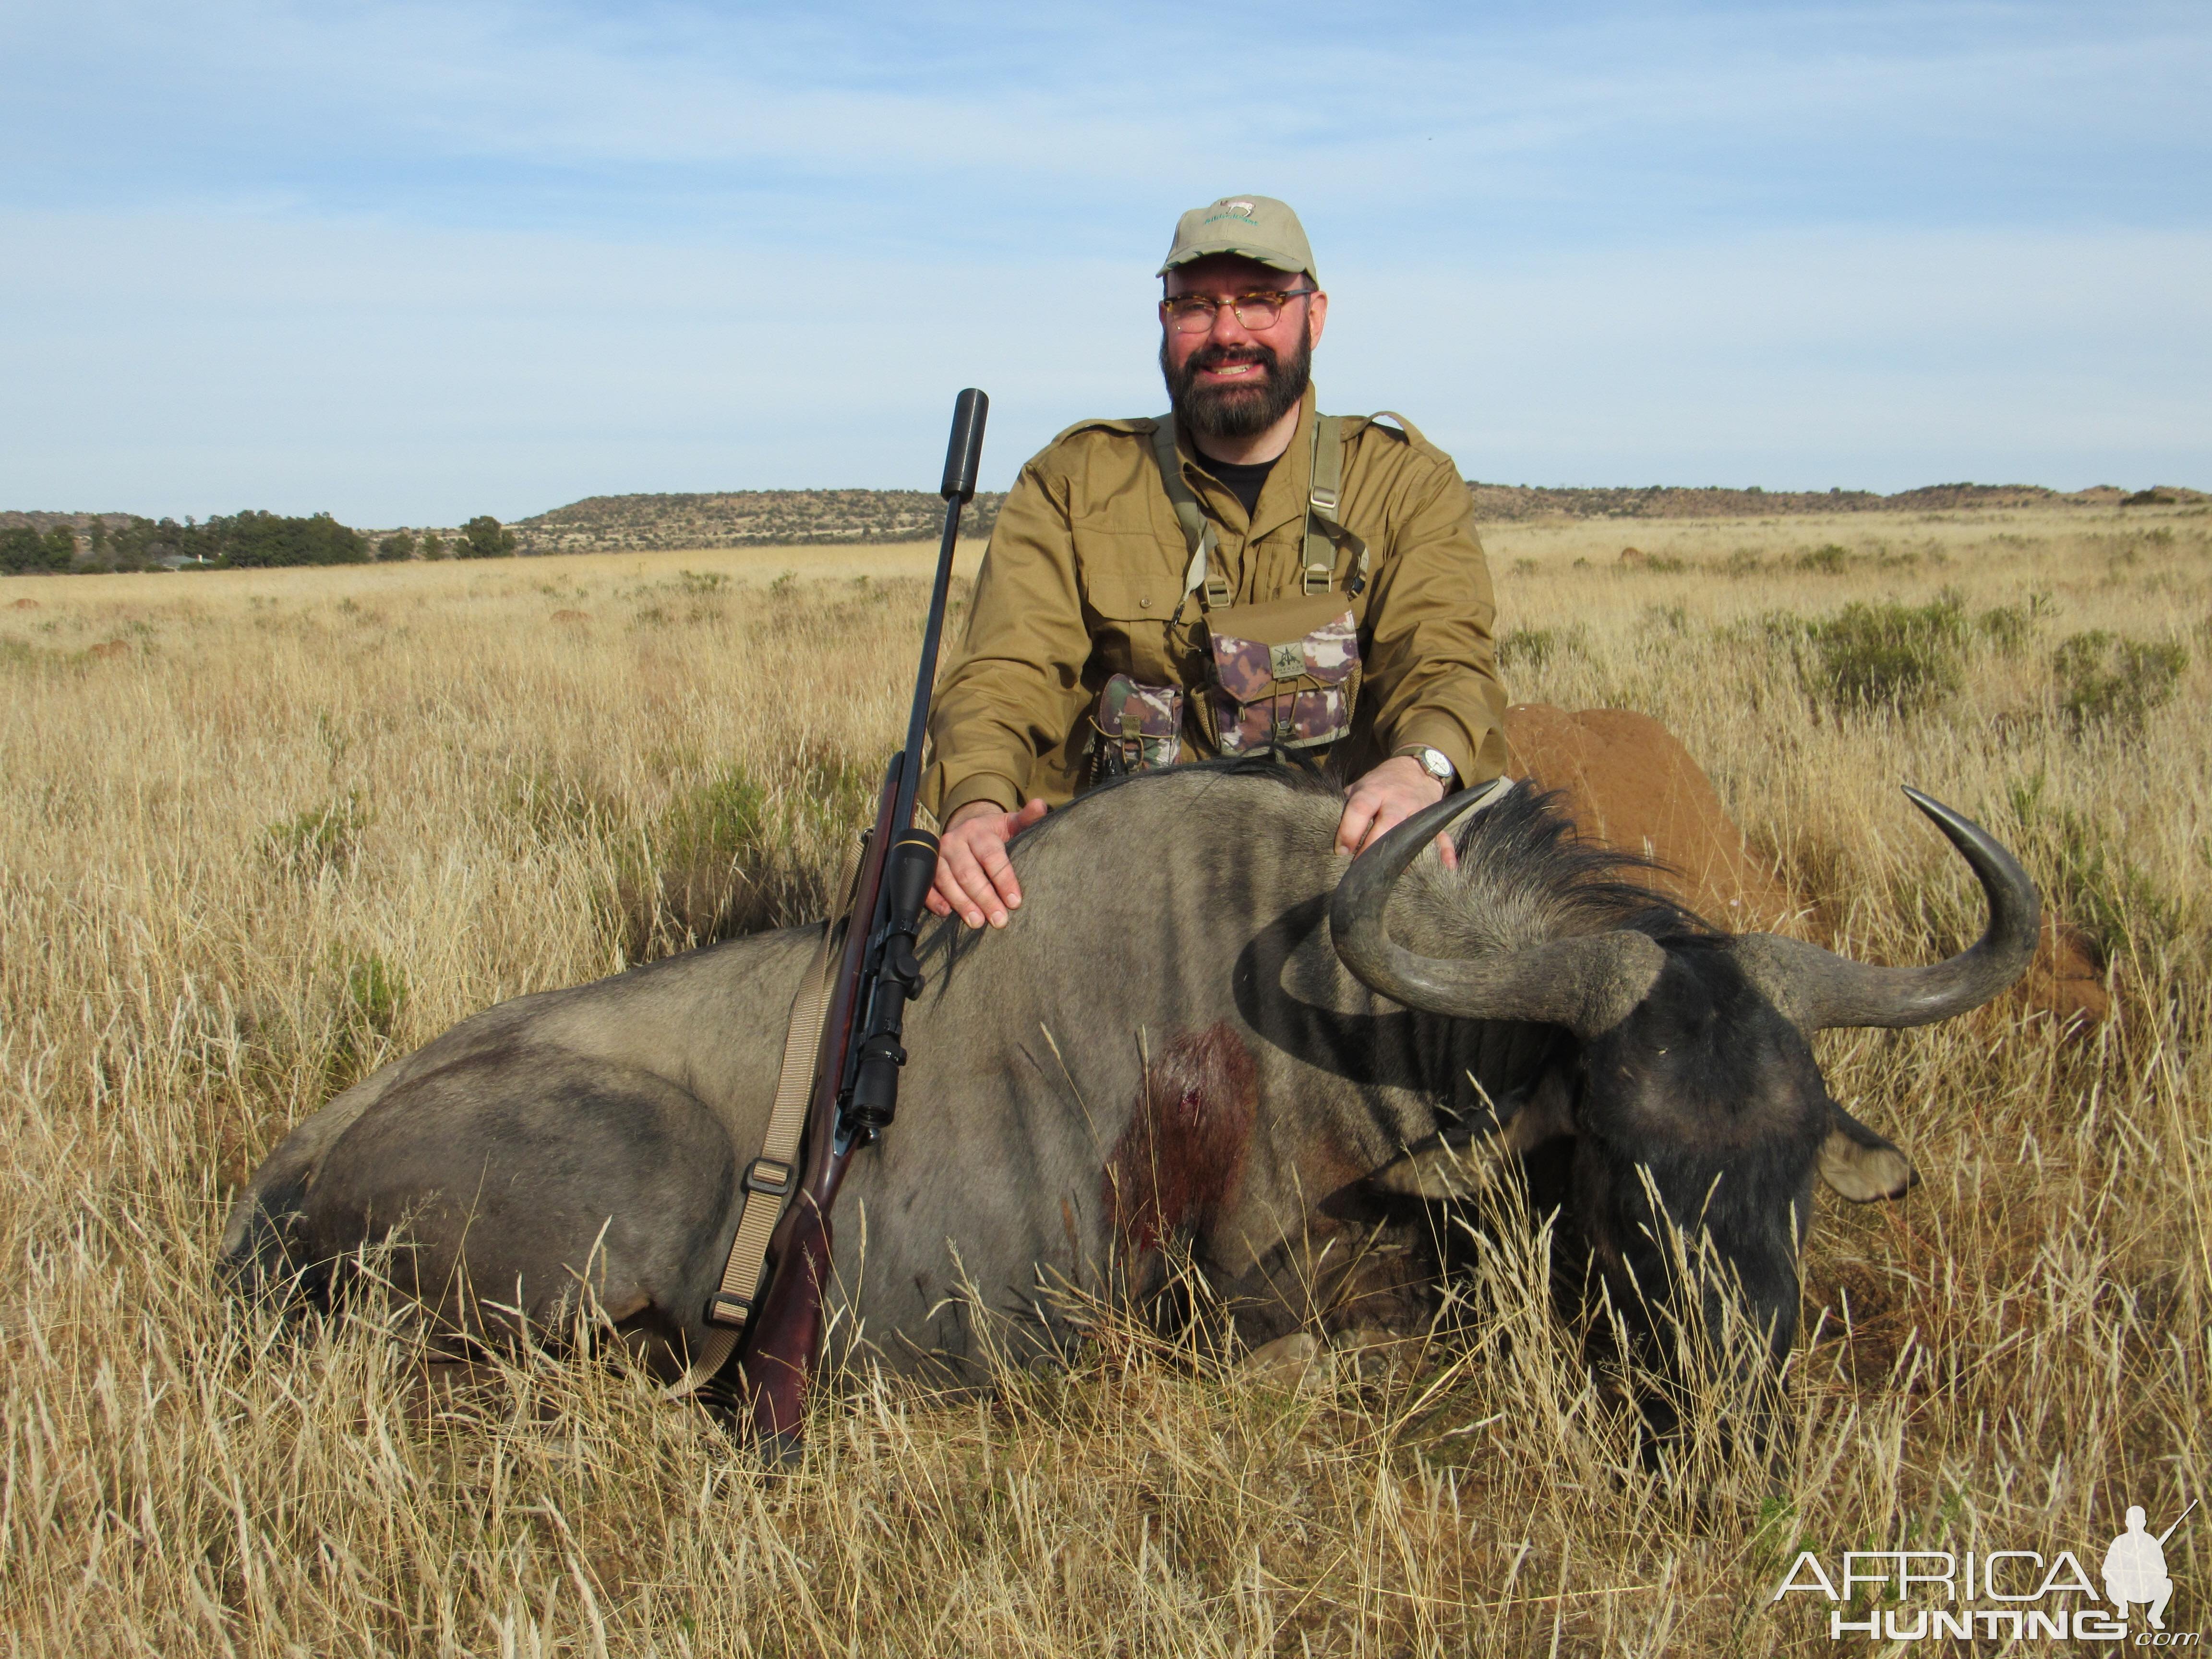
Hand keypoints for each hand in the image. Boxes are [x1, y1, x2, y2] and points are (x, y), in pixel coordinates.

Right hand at [927, 798, 1048, 927]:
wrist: (967, 830)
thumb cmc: (995, 833)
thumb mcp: (1011, 824)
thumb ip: (1027, 819)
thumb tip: (1041, 805)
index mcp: (978, 831)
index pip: (991, 856)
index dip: (1004, 879)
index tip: (1015, 902)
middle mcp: (955, 841)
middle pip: (969, 872)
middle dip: (985, 898)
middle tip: (1000, 920)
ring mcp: (939, 855)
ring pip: (947, 880)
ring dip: (962, 903)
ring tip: (977, 922)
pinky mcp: (928, 867)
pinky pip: (927, 883)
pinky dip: (934, 898)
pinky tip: (945, 912)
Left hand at [1335, 755, 1457, 869]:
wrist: (1416, 767)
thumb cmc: (1381, 782)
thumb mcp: (1361, 786)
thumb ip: (1347, 807)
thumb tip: (1332, 836)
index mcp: (1374, 790)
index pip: (1359, 808)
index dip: (1348, 831)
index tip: (1341, 851)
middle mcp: (1396, 799)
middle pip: (1387, 824)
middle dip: (1373, 847)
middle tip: (1361, 867)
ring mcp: (1417, 809)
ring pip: (1411, 831)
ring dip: (1403, 853)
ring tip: (1391, 874)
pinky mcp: (1433, 817)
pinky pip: (1442, 835)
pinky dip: (1446, 850)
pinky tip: (1448, 866)